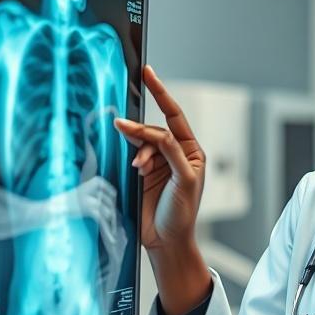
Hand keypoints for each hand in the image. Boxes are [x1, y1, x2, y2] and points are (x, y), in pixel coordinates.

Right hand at [113, 65, 205, 252]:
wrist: (166, 242)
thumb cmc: (182, 214)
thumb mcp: (184, 180)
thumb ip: (171, 153)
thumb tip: (156, 132)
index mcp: (192, 152)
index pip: (174, 116)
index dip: (161, 93)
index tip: (148, 73)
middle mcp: (176, 155)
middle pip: (154, 129)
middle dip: (141, 131)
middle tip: (122, 127)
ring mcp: (158, 164)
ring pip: (141, 142)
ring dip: (137, 150)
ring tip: (139, 169)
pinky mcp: (143, 175)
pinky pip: (133, 155)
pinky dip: (132, 158)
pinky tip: (134, 170)